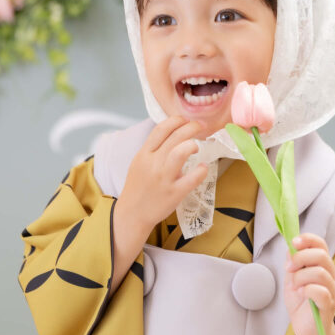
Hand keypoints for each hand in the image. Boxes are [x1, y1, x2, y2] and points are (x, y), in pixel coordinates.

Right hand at [116, 115, 208, 239]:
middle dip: (191, 127)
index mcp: (144, 154)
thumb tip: (172, 134)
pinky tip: (203, 168)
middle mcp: (153, 164)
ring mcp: (164, 178)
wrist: (132, 214)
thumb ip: (153, 149)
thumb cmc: (138, 187)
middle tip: (200, 127)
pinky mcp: (174, 193)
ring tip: (197, 147)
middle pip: (175, 137)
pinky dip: (201, 170)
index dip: (176, 120)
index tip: (186, 120)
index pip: (161, 128)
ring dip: (192, 145)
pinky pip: (192, 178)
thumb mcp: (139, 163)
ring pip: (180, 153)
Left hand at [284, 233, 334, 334]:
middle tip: (289, 269)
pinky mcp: (328, 305)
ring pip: (319, 272)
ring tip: (295, 286)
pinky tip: (300, 294)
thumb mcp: (292, 279)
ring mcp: (332, 290)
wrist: (306, 329)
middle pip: (321, 255)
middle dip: (300, 258)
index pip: (321, 245)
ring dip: (300, 277)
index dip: (307, 240)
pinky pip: (320, 291)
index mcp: (324, 266)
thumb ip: (292, 264)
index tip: (293, 243)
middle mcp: (332, 275)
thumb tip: (291, 249)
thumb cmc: (301, 303)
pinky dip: (306, 290)